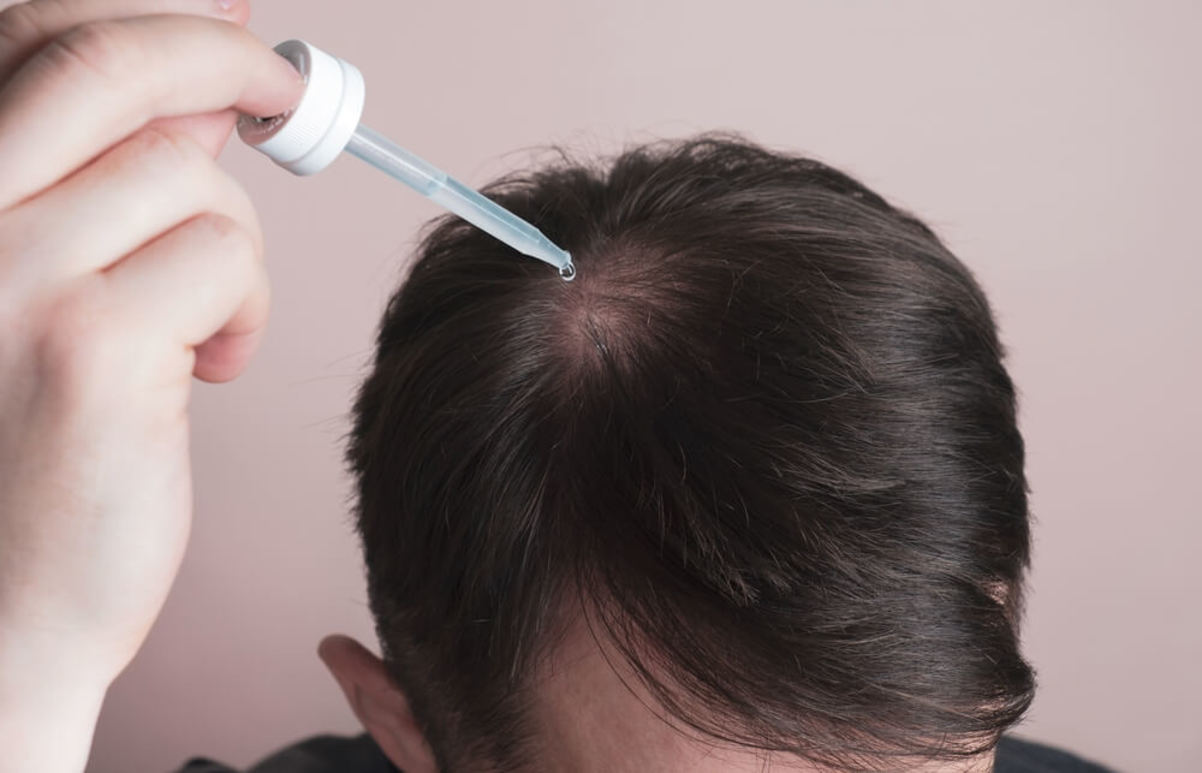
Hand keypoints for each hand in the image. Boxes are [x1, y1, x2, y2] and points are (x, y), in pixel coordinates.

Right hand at [0, 2, 302, 762]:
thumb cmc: (24, 439)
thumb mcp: (35, 280)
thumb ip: (92, 178)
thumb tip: (196, 86)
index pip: (33, 36)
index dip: (145, 15)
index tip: (223, 18)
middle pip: (108, 66)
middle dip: (218, 56)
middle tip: (278, 87)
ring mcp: (2, 274)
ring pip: (190, 180)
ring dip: (230, 247)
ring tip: (203, 325)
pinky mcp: (88, 346)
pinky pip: (224, 260)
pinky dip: (243, 308)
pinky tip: (209, 371)